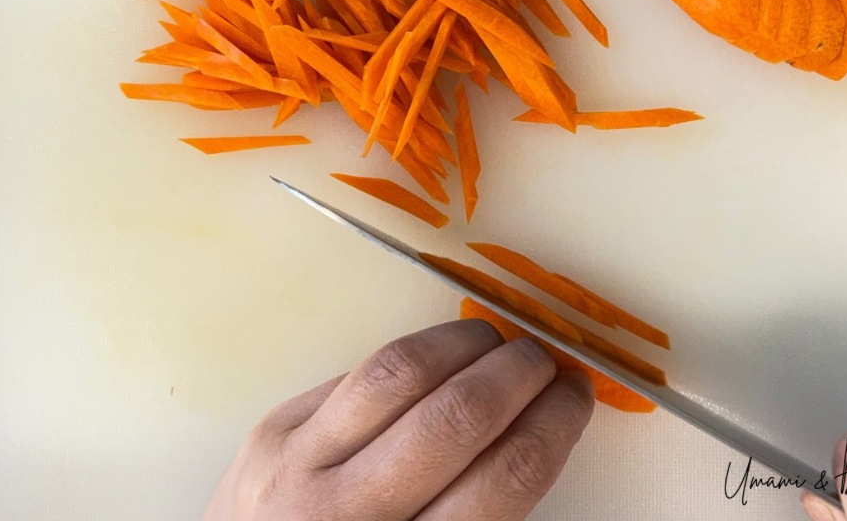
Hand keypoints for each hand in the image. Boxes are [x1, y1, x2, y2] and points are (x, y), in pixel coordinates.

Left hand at [202, 318, 594, 520]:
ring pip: (397, 372)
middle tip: (546, 362)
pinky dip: (410, 360)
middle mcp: (348, 513)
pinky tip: (437, 360)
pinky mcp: (271, 429)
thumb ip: (478, 512)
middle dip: (518, 374)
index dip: (553, 426)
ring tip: (497, 342)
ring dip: (464, 343)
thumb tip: (538, 427)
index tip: (575, 397)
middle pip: (456, 416)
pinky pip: (354, 374)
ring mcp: (298, 464)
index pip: (503, 480)